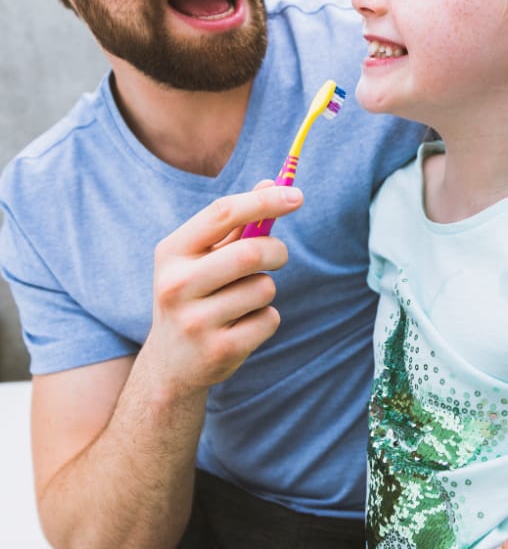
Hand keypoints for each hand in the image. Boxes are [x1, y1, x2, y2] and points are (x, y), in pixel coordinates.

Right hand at [148, 184, 303, 390]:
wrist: (169, 364)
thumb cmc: (193, 295)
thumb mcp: (200, 257)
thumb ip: (234, 222)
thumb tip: (271, 183)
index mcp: (171, 252)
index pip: (222, 212)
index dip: (264, 201)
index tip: (297, 196)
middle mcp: (177, 284)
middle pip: (250, 252)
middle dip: (276, 251)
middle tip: (279, 255)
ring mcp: (195, 321)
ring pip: (264, 288)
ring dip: (266, 289)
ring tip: (244, 300)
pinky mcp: (219, 350)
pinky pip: (269, 319)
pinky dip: (266, 318)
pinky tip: (242, 327)